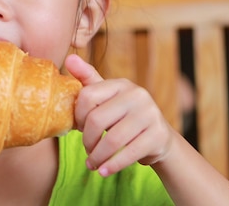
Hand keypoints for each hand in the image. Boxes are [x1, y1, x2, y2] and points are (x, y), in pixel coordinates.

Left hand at [65, 54, 173, 176]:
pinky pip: (128, 153)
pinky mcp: (158, 135)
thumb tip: (69, 57)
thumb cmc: (124, 117)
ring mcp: (150, 114)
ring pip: (113, 140)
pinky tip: (104, 171)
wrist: (158, 138)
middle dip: (87, 140)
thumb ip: (87, 80)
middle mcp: (137, 95)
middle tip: (87, 150)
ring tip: (92, 164)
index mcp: (121, 84)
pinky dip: (112, 165)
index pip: (87, 96)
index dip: (78, 116)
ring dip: (98, 156)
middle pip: (97, 120)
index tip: (78, 129)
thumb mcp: (107, 97)